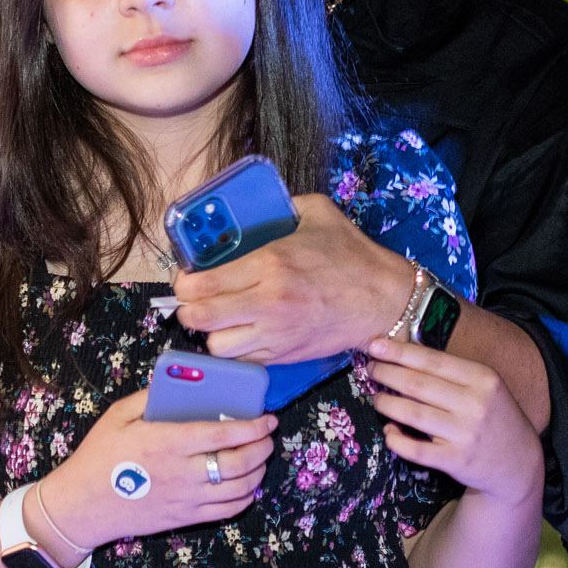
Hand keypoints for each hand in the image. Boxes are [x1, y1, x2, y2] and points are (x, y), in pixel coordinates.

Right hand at [41, 388, 276, 552]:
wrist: (83, 505)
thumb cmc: (98, 457)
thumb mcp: (117, 416)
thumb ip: (149, 397)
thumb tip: (177, 381)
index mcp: (168, 442)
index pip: (223, 435)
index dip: (252, 427)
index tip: (267, 419)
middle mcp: (183, 473)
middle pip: (239, 462)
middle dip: (262, 447)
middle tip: (267, 436)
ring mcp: (187, 499)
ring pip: (240, 488)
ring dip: (259, 471)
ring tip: (261, 457)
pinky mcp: (185, 518)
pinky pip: (228, 510)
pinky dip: (246, 497)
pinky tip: (247, 484)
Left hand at [172, 195, 416, 364]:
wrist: (383, 299)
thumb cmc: (351, 255)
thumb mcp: (316, 213)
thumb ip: (280, 207)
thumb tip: (251, 207)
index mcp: (270, 263)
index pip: (203, 283)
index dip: (184, 282)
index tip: (188, 277)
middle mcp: (269, 302)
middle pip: (200, 318)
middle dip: (188, 309)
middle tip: (195, 300)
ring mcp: (277, 333)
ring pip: (217, 346)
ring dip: (211, 333)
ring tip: (219, 319)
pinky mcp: (286, 354)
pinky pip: (243, 360)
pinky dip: (235, 349)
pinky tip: (241, 333)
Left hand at [364, 337, 538, 505]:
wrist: (518, 462)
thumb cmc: (494, 416)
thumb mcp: (485, 386)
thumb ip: (453, 372)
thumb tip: (404, 356)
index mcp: (482, 378)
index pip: (432, 360)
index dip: (399, 352)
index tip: (375, 345)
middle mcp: (475, 404)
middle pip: (417, 384)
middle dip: (386, 374)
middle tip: (370, 370)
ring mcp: (466, 434)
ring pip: (412, 414)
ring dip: (386, 404)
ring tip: (376, 398)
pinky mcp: (456, 461)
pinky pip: (416, 449)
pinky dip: (396, 439)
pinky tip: (389, 432)